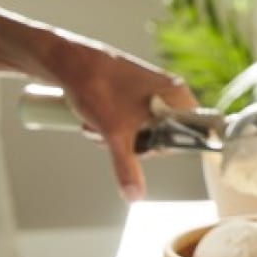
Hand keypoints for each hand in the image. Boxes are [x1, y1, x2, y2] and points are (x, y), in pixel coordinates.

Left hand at [46, 38, 199, 201]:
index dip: (170, 146)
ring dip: (120, 137)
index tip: (148, 148)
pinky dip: (113, 127)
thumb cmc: (96, 86)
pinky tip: (94, 124)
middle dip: (136, 144)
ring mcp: (147, 92)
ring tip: (96, 129)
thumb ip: (127, 167)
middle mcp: (167, 91)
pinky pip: (130, 120)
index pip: (193, 132)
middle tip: (114, 140)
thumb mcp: (114, 133)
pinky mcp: (129, 93)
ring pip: (143, 129)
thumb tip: (135, 196)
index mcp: (176, 94)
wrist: (63, 60)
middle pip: (164, 135)